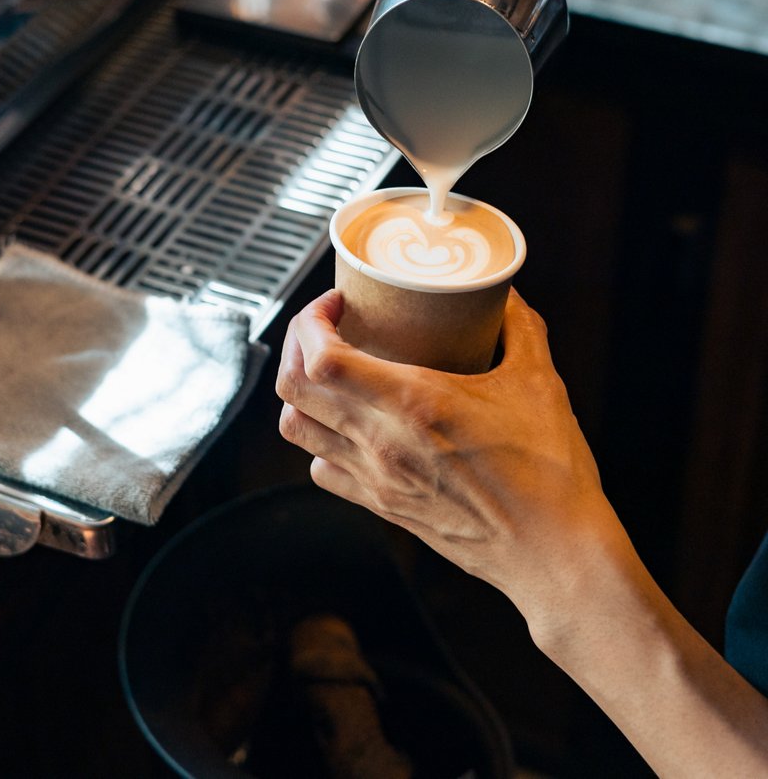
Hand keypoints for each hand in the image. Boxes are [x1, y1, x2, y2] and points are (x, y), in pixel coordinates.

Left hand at [276, 288, 632, 628]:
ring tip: (329, 372)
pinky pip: (320, 469)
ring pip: (295, 428)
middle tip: (326, 327)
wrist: (553, 553)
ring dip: (300, 392)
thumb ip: (520, 328)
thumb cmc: (550, 473)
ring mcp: (374, 478)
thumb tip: (504, 292)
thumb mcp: (539, 383)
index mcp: (412, 404)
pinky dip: (320, 441)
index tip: (336, 303)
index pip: (320, 358)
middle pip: (292, 388)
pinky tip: (349, 425)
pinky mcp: (380, 505)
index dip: (311, 322)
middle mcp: (380, 441)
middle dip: (296, 345)